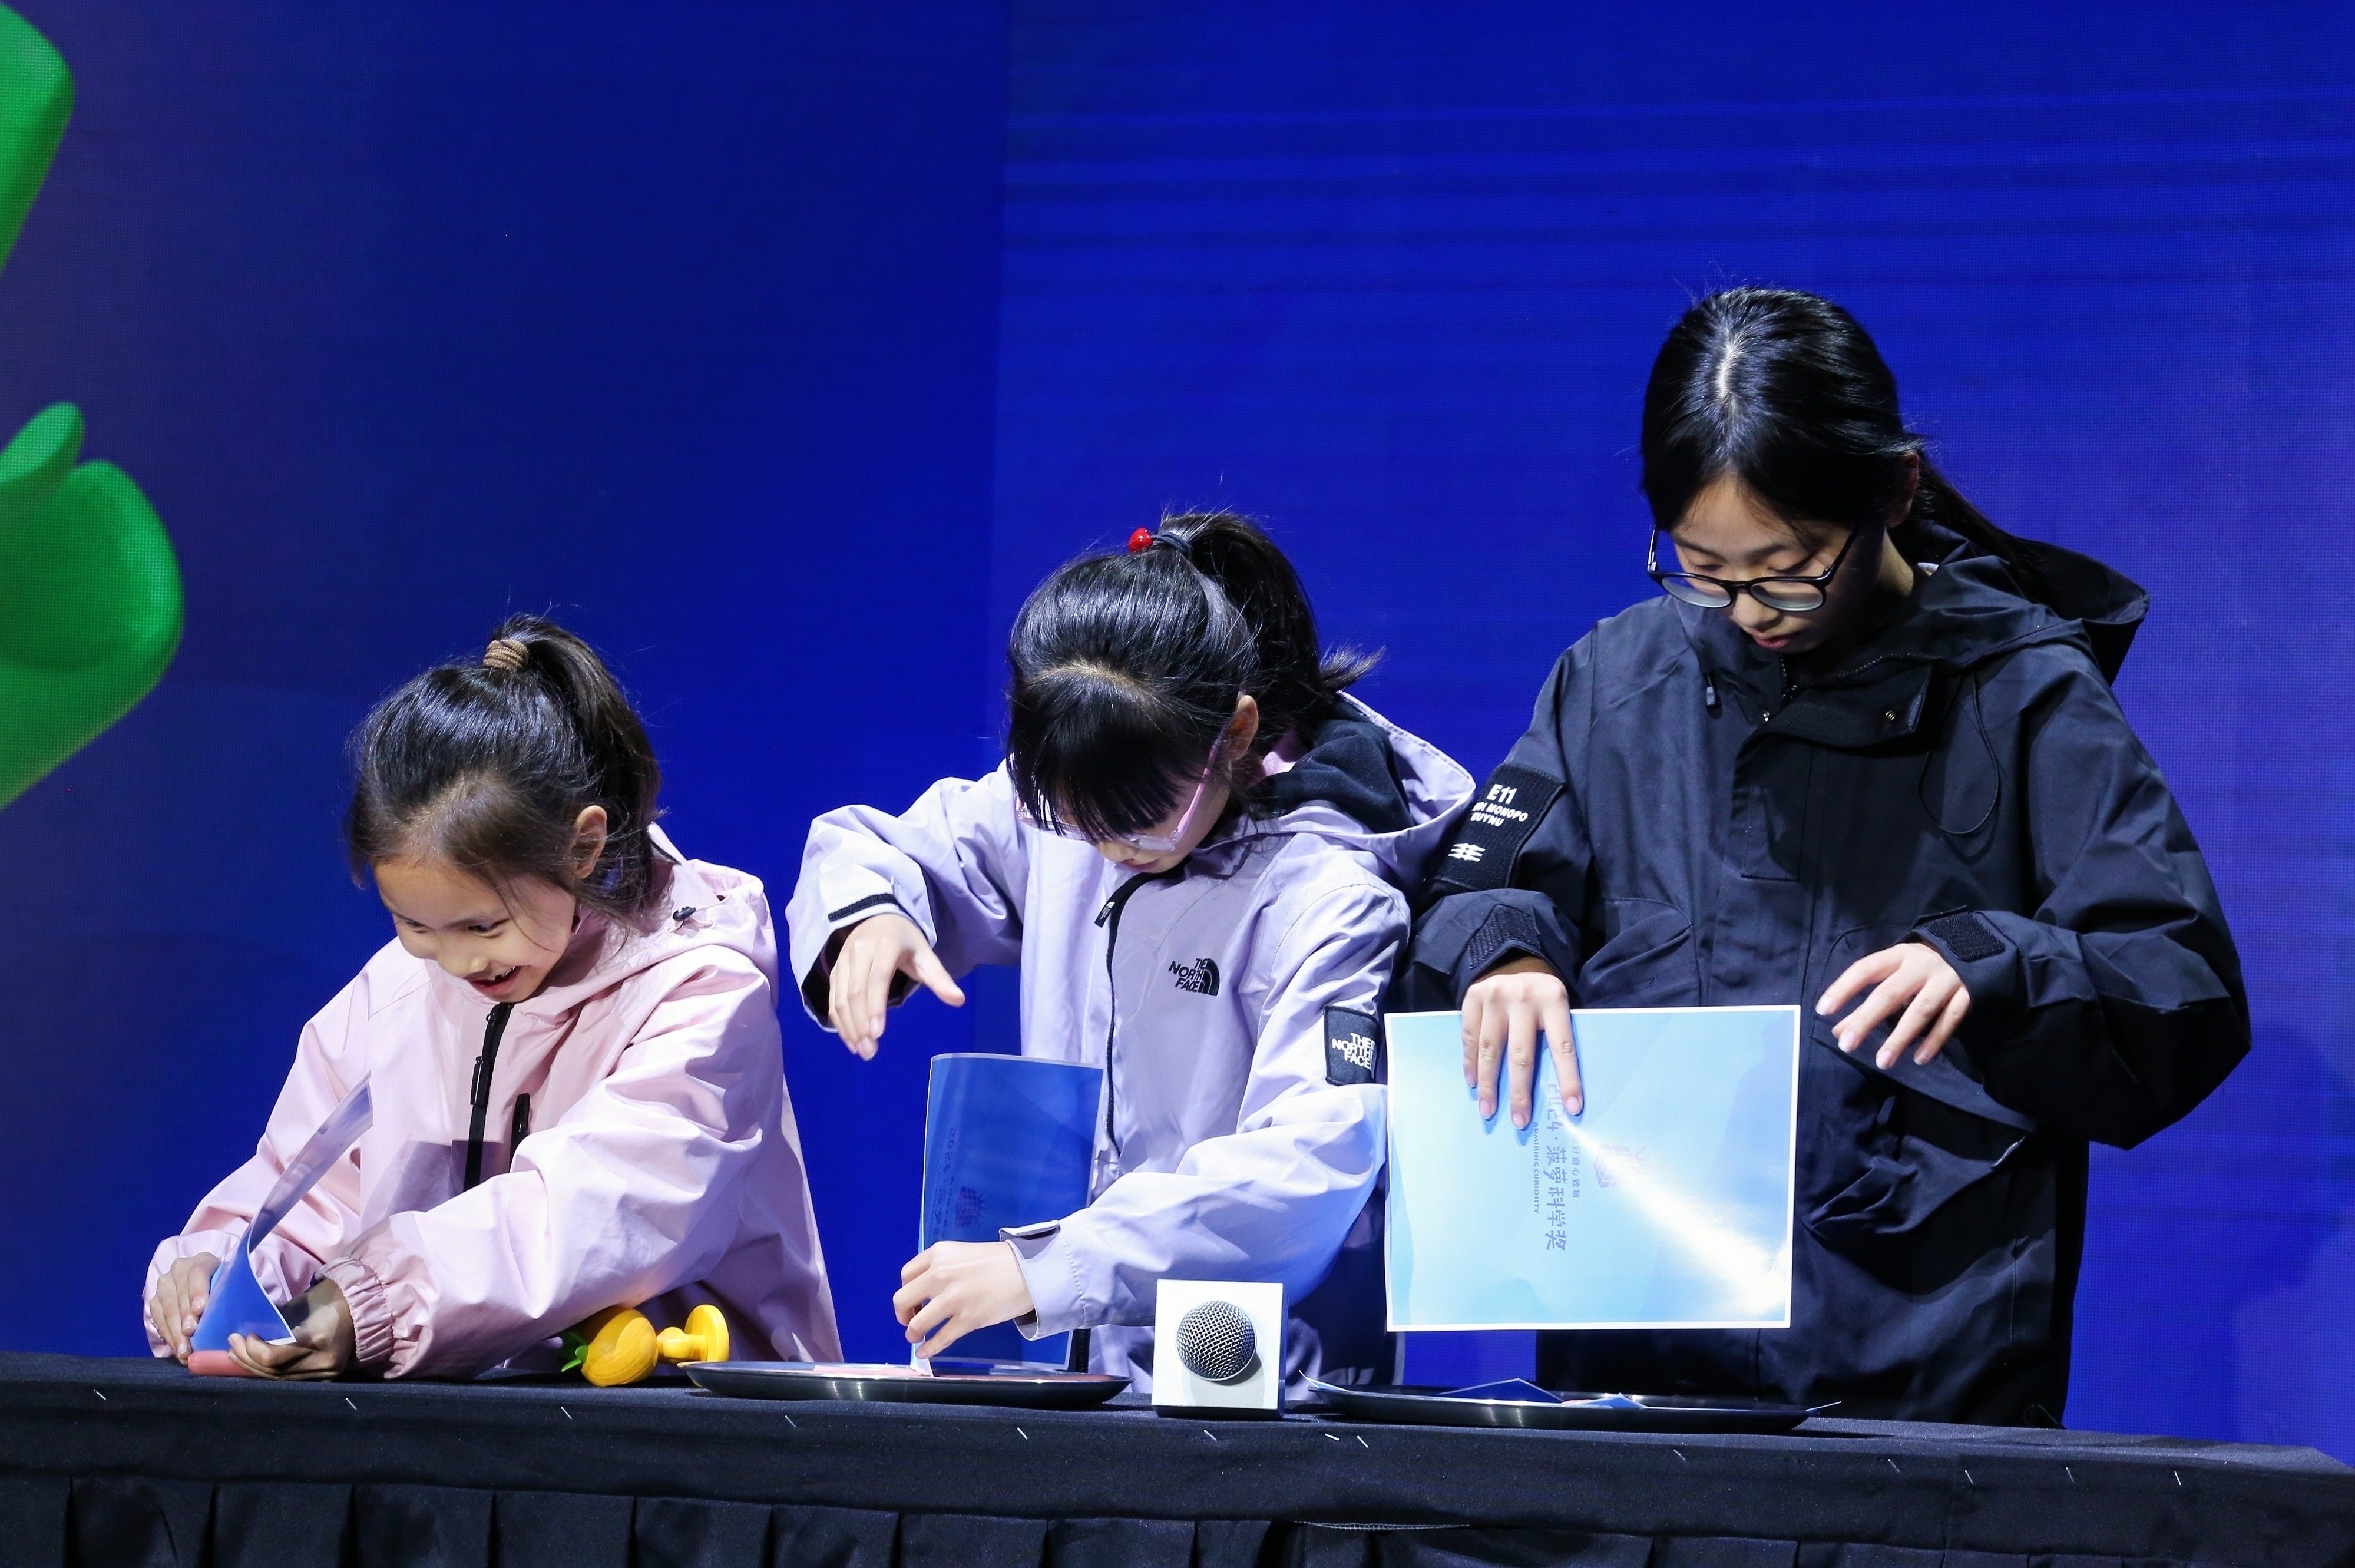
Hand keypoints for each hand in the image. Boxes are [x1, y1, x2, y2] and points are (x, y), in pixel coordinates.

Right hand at [148, 1252, 219, 1361]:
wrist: (202, 1285)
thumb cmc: (222, 1288)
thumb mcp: (228, 1284)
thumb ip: (229, 1293)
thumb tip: (239, 1316)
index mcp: (202, 1261)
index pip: (198, 1273)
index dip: (198, 1291)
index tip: (199, 1310)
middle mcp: (179, 1270)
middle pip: (180, 1295)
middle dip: (185, 1318)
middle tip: (190, 1335)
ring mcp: (164, 1285)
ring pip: (168, 1310)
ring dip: (176, 1333)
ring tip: (184, 1351)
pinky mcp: (155, 1301)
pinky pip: (159, 1320)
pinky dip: (169, 1336)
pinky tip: (177, 1349)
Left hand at [226, 1275, 354, 1379]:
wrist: (361, 1306)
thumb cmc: (327, 1298)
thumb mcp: (299, 1306)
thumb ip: (276, 1324)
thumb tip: (250, 1334)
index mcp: (317, 1338)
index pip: (272, 1356)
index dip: (251, 1349)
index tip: (244, 1334)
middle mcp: (323, 1361)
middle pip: (273, 1372)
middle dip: (248, 1358)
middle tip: (233, 1343)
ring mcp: (327, 1373)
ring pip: (279, 1380)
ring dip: (255, 1368)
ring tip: (238, 1354)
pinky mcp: (327, 1378)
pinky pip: (291, 1379)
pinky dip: (271, 1372)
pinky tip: (257, 1364)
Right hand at [829, 913, 964, 1057]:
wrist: (878, 916)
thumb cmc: (905, 941)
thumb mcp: (925, 954)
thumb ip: (939, 978)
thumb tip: (959, 1000)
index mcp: (886, 945)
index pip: (877, 979)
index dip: (876, 1007)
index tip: (879, 1034)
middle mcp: (859, 951)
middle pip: (856, 992)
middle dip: (861, 1024)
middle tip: (871, 1052)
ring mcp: (843, 960)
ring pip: (840, 998)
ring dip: (849, 1027)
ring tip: (862, 1050)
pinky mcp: (835, 970)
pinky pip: (832, 998)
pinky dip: (839, 1021)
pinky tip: (850, 1039)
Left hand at [894, 1240, 1034, 1359]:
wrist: (1029, 1270)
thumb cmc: (997, 1261)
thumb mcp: (961, 1253)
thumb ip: (940, 1267)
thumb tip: (924, 1290)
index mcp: (938, 1254)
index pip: (906, 1276)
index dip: (905, 1292)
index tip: (912, 1302)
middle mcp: (940, 1274)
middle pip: (902, 1300)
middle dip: (902, 1315)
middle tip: (910, 1321)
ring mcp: (953, 1298)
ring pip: (917, 1324)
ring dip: (912, 1333)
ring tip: (916, 1337)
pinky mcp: (967, 1319)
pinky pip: (940, 1339)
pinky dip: (928, 1349)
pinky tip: (924, 1352)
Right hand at [1462, 955, 1581, 1127]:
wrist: (1514, 957)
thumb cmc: (1543, 994)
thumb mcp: (1560, 1005)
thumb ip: (1556, 1034)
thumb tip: (1562, 1087)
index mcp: (1554, 999)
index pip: (1563, 1046)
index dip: (1568, 1079)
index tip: (1572, 1109)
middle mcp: (1523, 997)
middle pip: (1521, 1054)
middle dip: (1520, 1092)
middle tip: (1520, 1122)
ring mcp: (1494, 996)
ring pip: (1490, 1049)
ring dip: (1488, 1085)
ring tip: (1488, 1110)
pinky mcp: (1472, 997)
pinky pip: (1470, 1037)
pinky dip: (1470, 1063)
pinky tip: (1473, 1082)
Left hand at [1818, 941, 1971, 1068]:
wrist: (1975, 950)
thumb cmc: (1921, 966)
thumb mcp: (1896, 972)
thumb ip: (1868, 998)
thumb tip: (1838, 1030)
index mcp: (1898, 955)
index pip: (1865, 969)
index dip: (1844, 987)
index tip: (1823, 1009)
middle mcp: (1921, 965)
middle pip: (1889, 993)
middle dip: (1866, 1019)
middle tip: (1847, 1045)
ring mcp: (1946, 980)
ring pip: (1921, 1010)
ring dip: (1900, 1037)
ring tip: (1882, 1061)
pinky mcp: (1969, 994)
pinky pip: (1950, 1020)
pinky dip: (1934, 1041)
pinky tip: (1919, 1059)